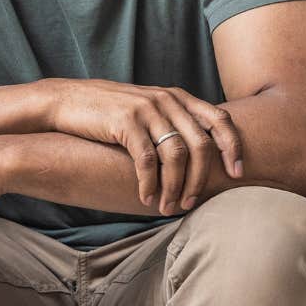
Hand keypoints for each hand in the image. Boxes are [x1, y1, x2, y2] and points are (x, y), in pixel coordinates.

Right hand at [35, 79, 241, 214]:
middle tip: (191, 203)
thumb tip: (202, 156)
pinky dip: (150, 183)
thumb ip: (174, 123)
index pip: (220, 119)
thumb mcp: (149, 110)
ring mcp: (147, 109)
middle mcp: (167, 100)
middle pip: (201, 143)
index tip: (238, 174)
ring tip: (168, 207)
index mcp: (179, 97)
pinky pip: (147, 159)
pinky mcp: (125, 121)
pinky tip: (146, 199)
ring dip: (175, 186)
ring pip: (176, 154)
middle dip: (200, 179)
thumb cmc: (111, 113)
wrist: (68, 101)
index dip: (234, 147)